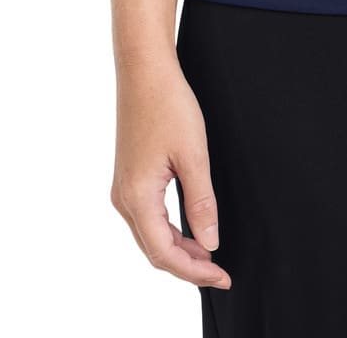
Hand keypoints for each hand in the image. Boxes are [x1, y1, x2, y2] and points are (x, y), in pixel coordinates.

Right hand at [111, 56, 231, 289]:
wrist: (144, 70)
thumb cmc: (168, 104)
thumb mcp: (193, 154)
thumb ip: (201, 202)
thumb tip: (210, 243)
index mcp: (137, 197)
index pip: (165, 253)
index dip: (194, 271)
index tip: (223, 276)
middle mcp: (124, 198)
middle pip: (154, 251)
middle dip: (187, 266)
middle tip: (220, 273)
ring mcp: (123, 188)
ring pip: (150, 236)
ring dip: (178, 250)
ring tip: (209, 256)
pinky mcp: (129, 177)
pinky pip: (147, 218)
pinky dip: (168, 231)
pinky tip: (189, 230)